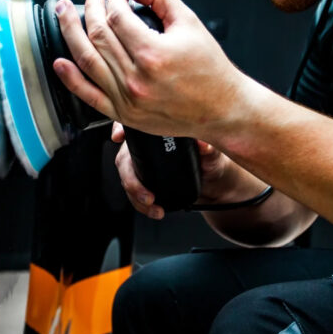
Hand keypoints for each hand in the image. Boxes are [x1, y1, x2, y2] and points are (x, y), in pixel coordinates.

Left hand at [53, 0, 249, 140]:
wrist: (222, 108)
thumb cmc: (210, 68)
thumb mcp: (190, 22)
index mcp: (153, 53)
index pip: (117, 17)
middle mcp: (137, 78)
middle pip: (98, 36)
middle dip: (89, 9)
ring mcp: (127, 99)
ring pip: (87, 60)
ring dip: (70, 33)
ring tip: (63, 13)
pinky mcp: (124, 114)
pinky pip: (89, 96)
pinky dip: (70, 79)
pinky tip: (60, 61)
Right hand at [111, 121, 230, 219]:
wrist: (214, 183)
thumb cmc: (212, 160)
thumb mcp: (212, 154)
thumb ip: (208, 149)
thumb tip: (202, 144)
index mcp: (159, 131)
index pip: (134, 123)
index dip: (120, 127)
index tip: (118, 137)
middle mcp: (147, 146)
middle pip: (124, 156)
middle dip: (130, 177)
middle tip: (146, 194)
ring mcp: (143, 164)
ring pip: (126, 177)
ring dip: (134, 194)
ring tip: (152, 205)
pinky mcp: (145, 181)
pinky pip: (133, 192)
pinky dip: (140, 204)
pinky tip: (153, 210)